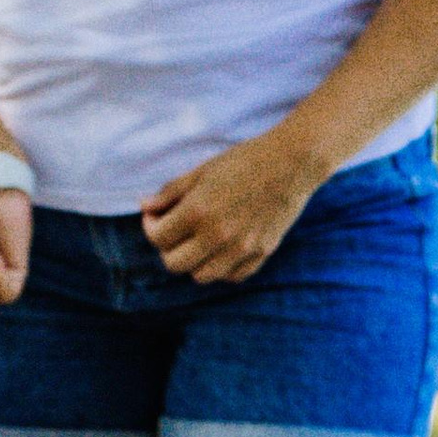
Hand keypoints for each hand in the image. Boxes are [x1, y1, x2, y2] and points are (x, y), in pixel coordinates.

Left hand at [140, 131, 323, 286]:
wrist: (292, 163)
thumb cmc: (245, 161)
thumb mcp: (202, 171)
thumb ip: (170, 192)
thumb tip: (145, 207)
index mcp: (198, 211)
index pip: (157, 237)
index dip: (150, 226)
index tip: (157, 216)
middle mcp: (218, 235)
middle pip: (174, 264)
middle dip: (167, 248)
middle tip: (174, 231)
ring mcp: (242, 248)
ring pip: (202, 276)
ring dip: (194, 261)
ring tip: (198, 242)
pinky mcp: (262, 253)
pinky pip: (233, 276)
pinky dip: (222, 267)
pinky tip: (222, 249)